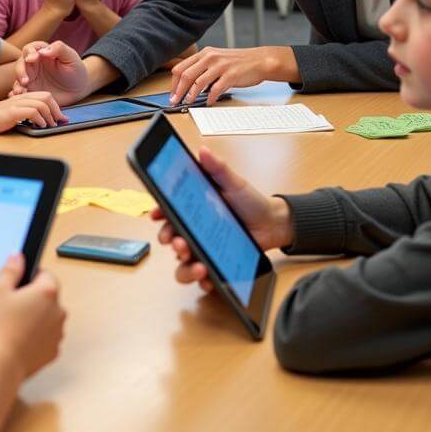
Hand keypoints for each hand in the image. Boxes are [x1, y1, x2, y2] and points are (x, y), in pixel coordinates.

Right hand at [0, 92, 63, 132]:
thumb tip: (46, 121)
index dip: (57, 106)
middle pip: (46, 97)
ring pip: (41, 104)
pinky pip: (32, 112)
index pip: (46, 96)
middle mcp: (22, 97)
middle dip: (56, 110)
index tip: (62, 118)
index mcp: (24, 96)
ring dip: (49, 116)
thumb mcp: (17, 113)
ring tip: (50, 125)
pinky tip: (40, 125)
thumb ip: (30, 113)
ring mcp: (17, 103)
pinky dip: (40, 119)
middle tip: (60, 121)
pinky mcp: (13, 111)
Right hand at [0, 254, 65, 379]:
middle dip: (33, 299)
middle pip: (48, 297)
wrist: (0, 366)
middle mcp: (58, 311)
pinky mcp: (53, 352)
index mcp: (47, 292)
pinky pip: (46, 338)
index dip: (31, 277)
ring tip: (13, 326)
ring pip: (48, 318)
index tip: (19, 284)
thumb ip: (10, 270)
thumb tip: (18, 257)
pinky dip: (36, 338)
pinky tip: (19, 341)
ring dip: (36, 319)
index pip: (46, 274)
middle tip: (12, 306)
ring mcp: (57, 333)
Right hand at [11, 40, 89, 105]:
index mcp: (42, 53)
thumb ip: (59, 49)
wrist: (78, 89)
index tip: (32, 58)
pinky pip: (20, 90)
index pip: (30, 48)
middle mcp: (33, 64)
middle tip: (26, 80)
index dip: (29, 52)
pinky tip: (19, 96)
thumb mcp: (71, 57)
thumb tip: (43, 51)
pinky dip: (18, 93)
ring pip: (18, 78)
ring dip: (18, 83)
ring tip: (21, 91)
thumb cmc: (76, 70)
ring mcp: (30, 77)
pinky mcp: (30, 90)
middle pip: (20, 63)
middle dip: (21, 70)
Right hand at [153, 148, 292, 291]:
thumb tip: (203, 151)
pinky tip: (208, 279)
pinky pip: (202, 276)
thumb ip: (218, 168)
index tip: (158, 215)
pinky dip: (202, 280)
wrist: (273, 222)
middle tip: (179, 242)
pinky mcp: (214, 262)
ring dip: (184, 267)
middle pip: (171, 238)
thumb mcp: (235, 182)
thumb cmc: (251, 200)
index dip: (159, 213)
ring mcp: (203, 247)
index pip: (168, 210)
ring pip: (181, 262)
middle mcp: (194, 228)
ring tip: (199, 266)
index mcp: (193, 207)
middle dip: (171, 242)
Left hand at [171, 46, 284, 104]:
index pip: (181, 68)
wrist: (260, 60)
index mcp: (205, 54)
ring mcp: (220, 66)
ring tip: (188, 102)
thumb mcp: (217, 60)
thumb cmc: (238, 62)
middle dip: (178, 91)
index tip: (172, 93)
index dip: (174, 83)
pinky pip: (215, 89)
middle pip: (186, 75)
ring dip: (191, 95)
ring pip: (198, 82)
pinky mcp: (230, 75)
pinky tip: (209, 102)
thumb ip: (203, 68)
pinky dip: (210, 98)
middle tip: (175, 101)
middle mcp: (210, 57)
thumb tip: (188, 86)